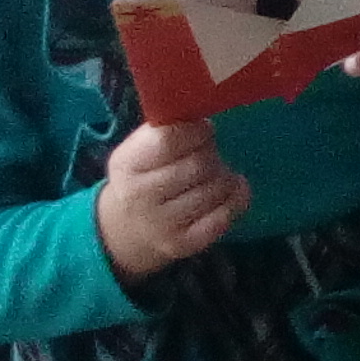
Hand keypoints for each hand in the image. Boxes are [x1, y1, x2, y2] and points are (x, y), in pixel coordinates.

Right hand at [95, 117, 249, 280]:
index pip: (168, 140)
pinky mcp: (183, 244)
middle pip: (198, 165)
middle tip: (209, 154)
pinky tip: (231, 191)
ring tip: (215, 174)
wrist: (123, 231)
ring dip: (225, 176)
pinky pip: (224, 217)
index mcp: (127, 164)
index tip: (204, 131)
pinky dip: (236, 199)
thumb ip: (168, 130)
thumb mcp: (140, 151)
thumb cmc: (142, 178)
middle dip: (212, 155)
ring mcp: (161, 224)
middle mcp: (139, 196)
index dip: (197, 132)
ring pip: (215, 189)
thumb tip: (205, 115)